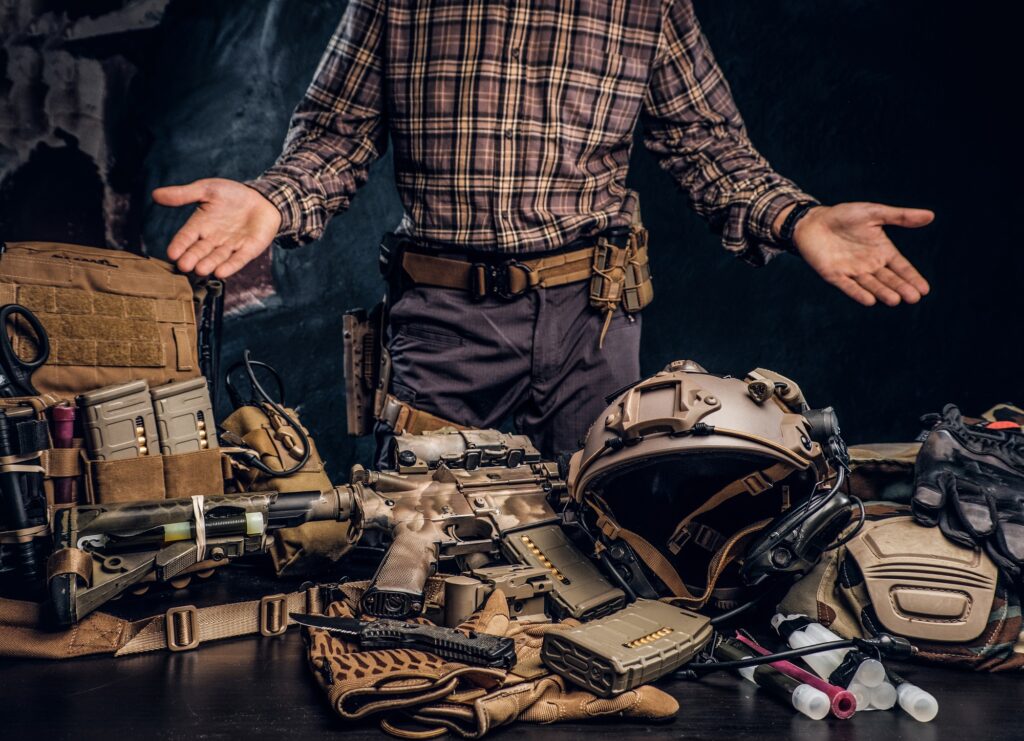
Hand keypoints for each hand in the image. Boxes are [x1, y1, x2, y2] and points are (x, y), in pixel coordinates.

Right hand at [152, 178, 281, 277]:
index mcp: (200, 225)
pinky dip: (230, 266)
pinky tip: (221, 273)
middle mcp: (213, 239)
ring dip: (209, 264)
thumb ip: (184, 194)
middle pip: (199, 251)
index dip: (179, 245)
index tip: (171, 253)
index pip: (186, 237)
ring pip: (217, 258)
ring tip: (200, 270)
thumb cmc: (233, 195)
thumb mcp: (207, 190)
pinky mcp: (248, 250)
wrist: (262, 198)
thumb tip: (155, 195)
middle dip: (192, 258)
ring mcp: (230, 246)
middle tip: (183, 266)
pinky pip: (238, 260)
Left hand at [789, 202, 932, 305]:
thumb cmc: (844, 215)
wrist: (813, 221)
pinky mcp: (834, 275)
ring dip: (883, 292)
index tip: (925, 290)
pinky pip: (848, 286)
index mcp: (882, 251)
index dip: (912, 278)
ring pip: (871, 285)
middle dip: (901, 288)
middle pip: (889, 279)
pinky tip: (870, 300)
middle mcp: (870, 264)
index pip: (901, 267)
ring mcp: (852, 271)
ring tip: (895, 300)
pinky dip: (858, 293)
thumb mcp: (874, 213)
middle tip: (914, 298)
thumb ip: (900, 217)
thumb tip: (930, 215)